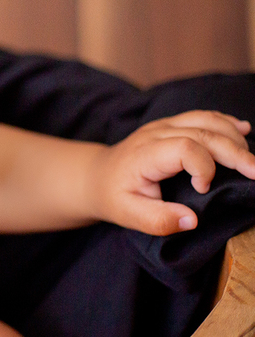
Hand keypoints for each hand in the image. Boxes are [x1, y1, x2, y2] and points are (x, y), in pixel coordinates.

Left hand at [90, 111, 254, 235]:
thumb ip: (158, 220)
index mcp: (145, 154)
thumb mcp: (127, 214)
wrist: (97, 175)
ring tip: (252, 161)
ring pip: (206, 120)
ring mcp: (164, 125)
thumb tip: (192, 220)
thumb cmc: (114, 195)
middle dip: (235, 152)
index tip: (203, 189)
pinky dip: (226, 123)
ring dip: (234, 137)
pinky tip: (245, 130)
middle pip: (203, 132)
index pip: (184, 147)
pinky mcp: (172, 125)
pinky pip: (202, 116)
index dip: (204, 166)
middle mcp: (156, 133)